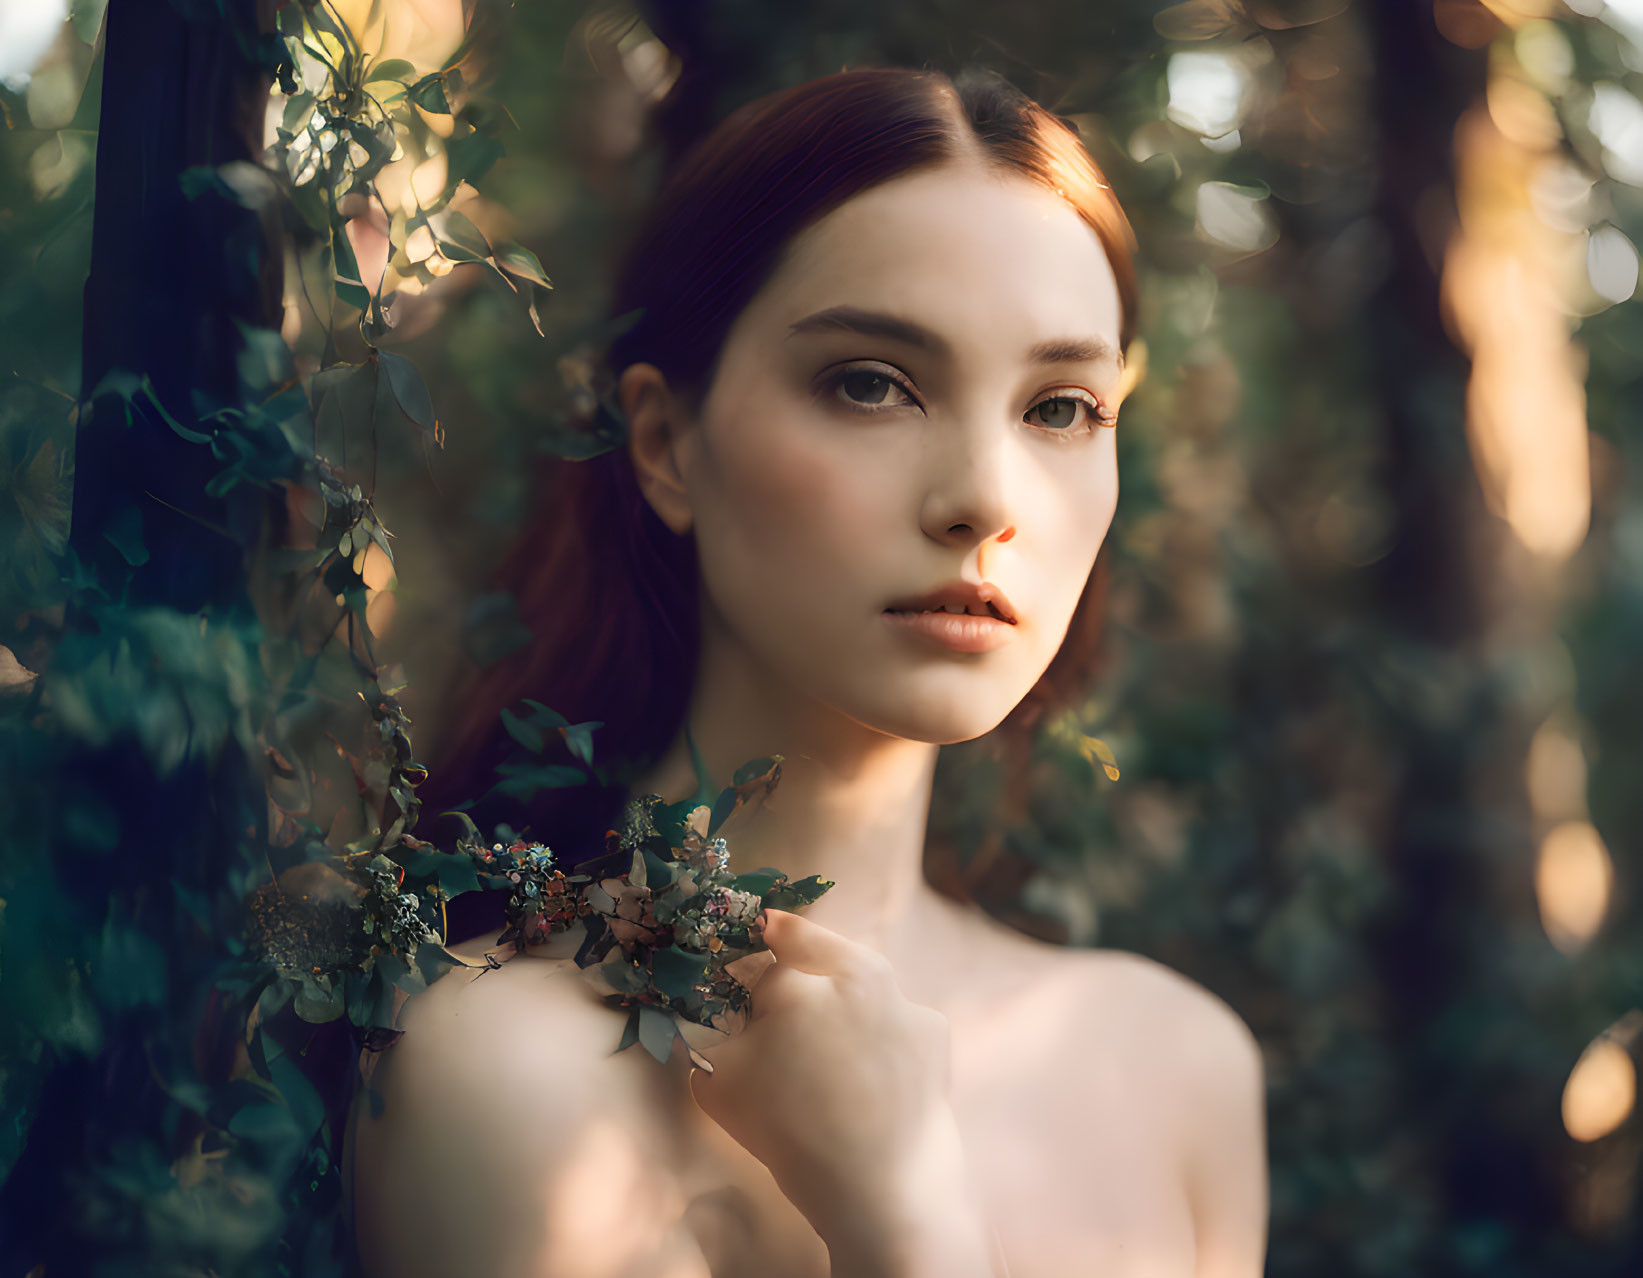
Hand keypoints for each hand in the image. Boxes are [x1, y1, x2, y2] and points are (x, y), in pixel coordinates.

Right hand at [687, 909, 961, 1245]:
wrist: (877, 1189)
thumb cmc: (788, 1134)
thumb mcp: (715, 1084)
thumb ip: (711, 1038)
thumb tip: (726, 1023)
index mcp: (797, 985)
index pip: (766, 968)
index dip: (755, 994)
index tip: (754, 1015)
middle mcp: (856, 975)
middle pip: (818, 949)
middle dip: (801, 969)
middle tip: (792, 1011)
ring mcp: (902, 1000)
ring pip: (862, 980)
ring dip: (846, 999)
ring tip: (836, 1052)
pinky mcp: (934, 1031)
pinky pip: (896, 1020)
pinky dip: (884, 1038)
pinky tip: (875, 1075)